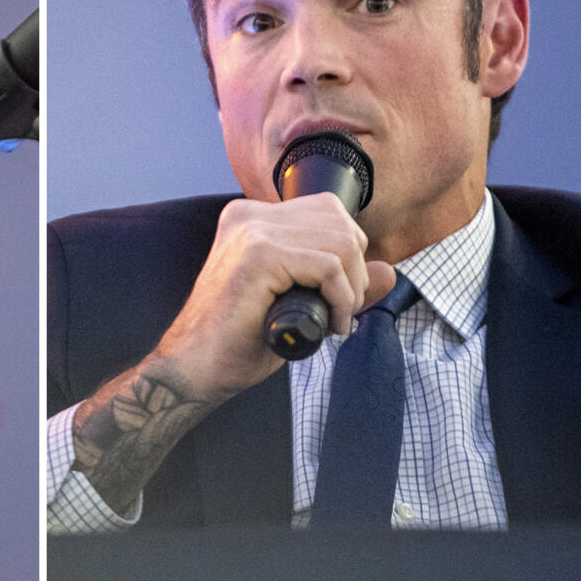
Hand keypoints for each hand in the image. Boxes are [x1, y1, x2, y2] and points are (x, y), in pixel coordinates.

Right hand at [66, 192, 392, 516]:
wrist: (191, 370)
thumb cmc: (237, 342)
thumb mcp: (298, 304)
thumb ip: (340, 283)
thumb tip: (389, 271)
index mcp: (250, 217)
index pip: (328, 210)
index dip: (348, 254)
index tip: (336, 296)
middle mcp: (248, 215)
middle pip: (340, 223)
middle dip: (355, 273)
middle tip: (339, 313)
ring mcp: (250, 232)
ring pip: (341, 243)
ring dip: (350, 290)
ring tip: (333, 321)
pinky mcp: (257, 256)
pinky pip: (328, 267)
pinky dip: (340, 300)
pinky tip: (328, 326)